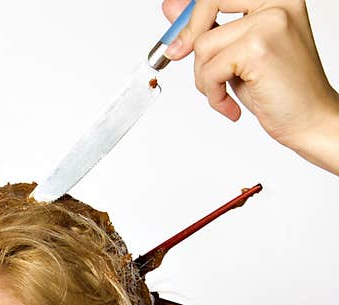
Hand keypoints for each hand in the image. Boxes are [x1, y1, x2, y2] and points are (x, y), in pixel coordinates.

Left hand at [162, 0, 338, 164]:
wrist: (309, 118)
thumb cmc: (278, 89)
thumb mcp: (236, 52)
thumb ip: (209, 27)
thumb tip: (171, 7)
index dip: (192, 16)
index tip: (180, 40)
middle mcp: (278, 3)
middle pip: (207, 5)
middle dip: (189, 39)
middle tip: (180, 58)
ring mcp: (270, 23)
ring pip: (203, 45)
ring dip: (204, 78)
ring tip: (223, 93)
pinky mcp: (258, 49)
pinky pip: (210, 70)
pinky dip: (213, 95)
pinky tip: (231, 107)